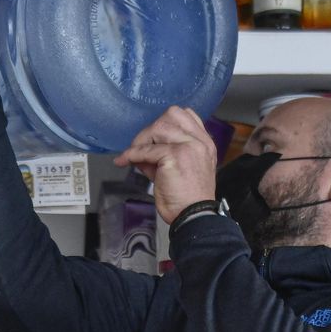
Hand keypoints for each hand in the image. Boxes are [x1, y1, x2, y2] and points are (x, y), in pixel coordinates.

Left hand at [112, 107, 218, 225]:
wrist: (193, 216)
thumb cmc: (187, 199)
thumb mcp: (177, 170)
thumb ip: (160, 156)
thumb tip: (138, 151)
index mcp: (204, 143)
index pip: (187, 115)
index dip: (165, 122)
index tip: (152, 138)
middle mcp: (200, 141)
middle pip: (171, 114)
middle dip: (151, 128)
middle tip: (140, 147)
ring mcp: (189, 146)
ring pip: (159, 126)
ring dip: (142, 140)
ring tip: (134, 154)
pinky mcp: (175, 156)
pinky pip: (147, 149)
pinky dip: (132, 154)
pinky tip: (125, 161)